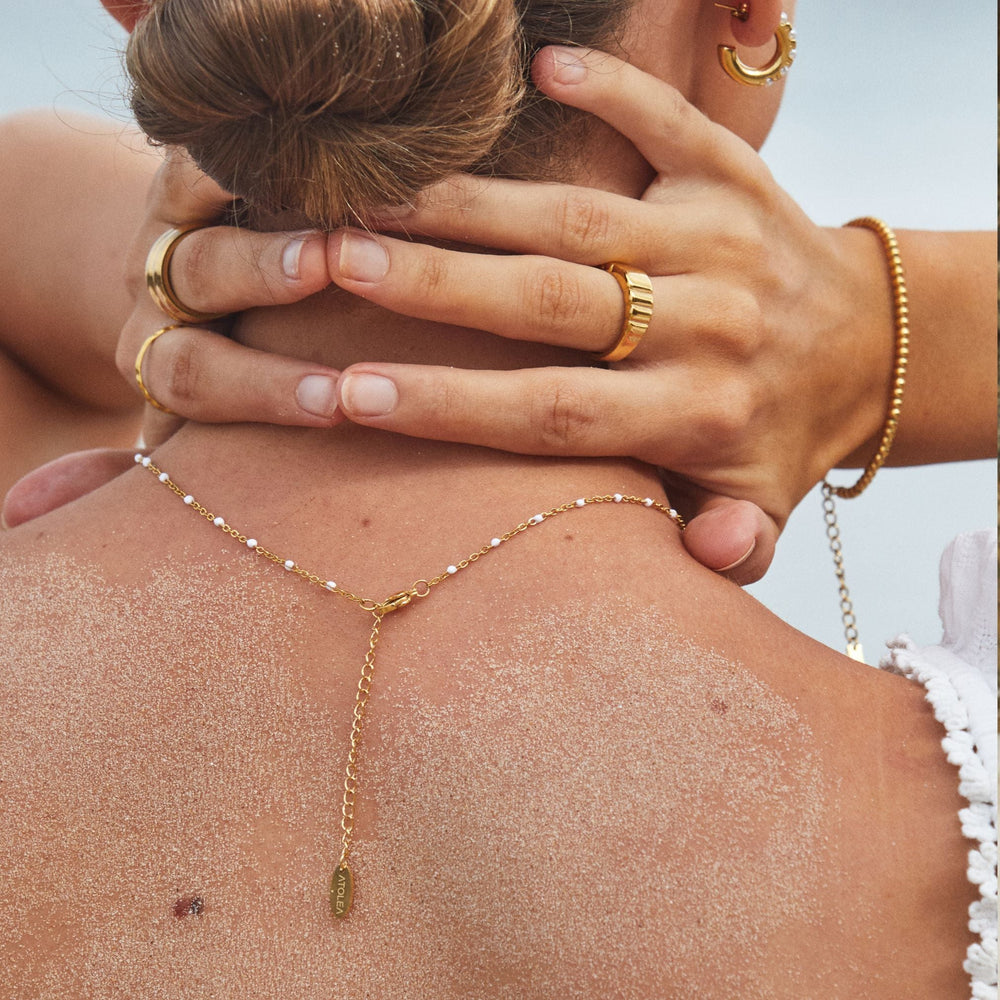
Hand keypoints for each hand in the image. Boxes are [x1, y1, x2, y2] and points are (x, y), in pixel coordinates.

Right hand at [7, 51, 893, 586]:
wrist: (871, 346)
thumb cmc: (781, 435)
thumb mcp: (761, 510)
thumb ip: (729, 544)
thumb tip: (706, 555)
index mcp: (697, 419)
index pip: (552, 414)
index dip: (449, 406)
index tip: (352, 394)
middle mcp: (705, 325)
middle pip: (548, 303)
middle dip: (433, 285)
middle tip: (331, 263)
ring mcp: (720, 240)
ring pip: (577, 216)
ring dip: (470, 202)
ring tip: (374, 194)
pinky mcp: (738, 176)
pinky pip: (674, 122)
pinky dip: (615, 88)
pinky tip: (542, 66)